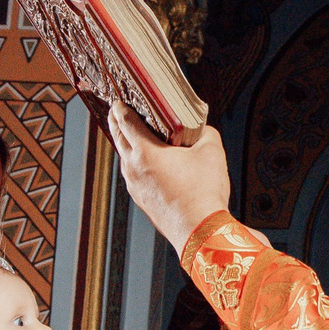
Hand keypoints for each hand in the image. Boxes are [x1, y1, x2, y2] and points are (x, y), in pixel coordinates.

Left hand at [108, 102, 228, 255]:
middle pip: (118, 138)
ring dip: (126, 144)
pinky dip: (135, 162)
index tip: (119, 99)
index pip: (125, 122)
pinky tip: (148, 162)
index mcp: (145, 152)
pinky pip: (133, 174)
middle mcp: (133, 169)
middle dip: (116, 122)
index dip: (121, 107)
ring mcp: (135, 187)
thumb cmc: (203, 193)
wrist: (200, 231)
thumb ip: (204, 132)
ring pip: (124, 158)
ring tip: (133, 135)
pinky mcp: (142, 200)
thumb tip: (200, 129)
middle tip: (118, 111)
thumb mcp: (212, 151)